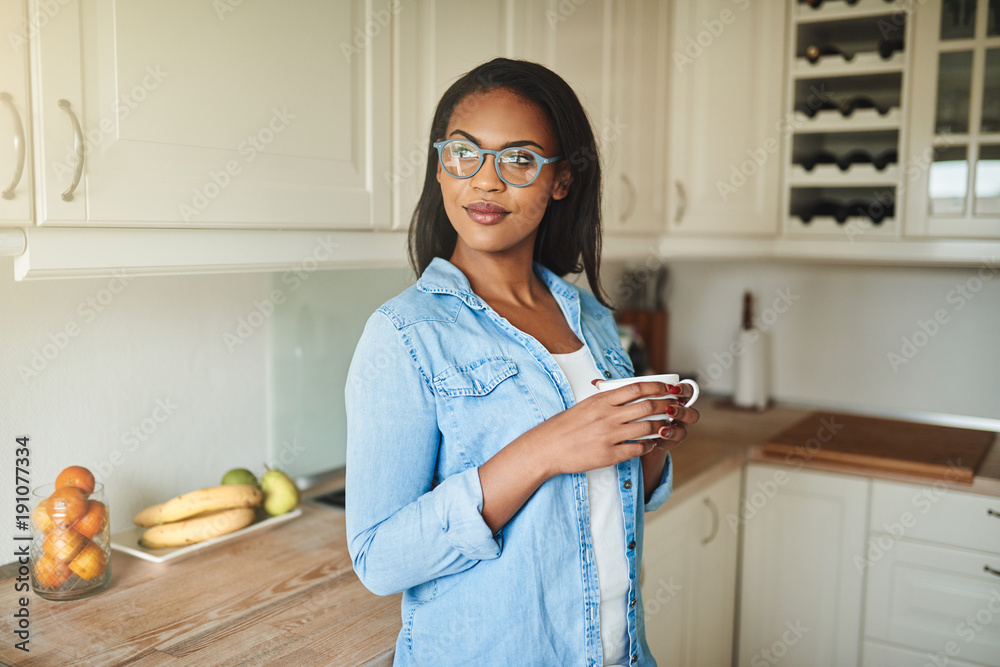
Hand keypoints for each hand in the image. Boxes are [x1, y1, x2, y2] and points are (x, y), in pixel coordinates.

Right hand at [527, 380, 681, 476]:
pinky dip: (648, 445)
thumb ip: (606, 399)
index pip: (637, 388)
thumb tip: (627, 393)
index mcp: (602, 400)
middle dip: (665, 406)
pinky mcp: (609, 455)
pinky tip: (650, 443)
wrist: (547, 447)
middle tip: (674, 407)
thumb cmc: (565, 426)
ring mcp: (609, 436)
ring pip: (647, 428)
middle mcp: (608, 416)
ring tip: (665, 426)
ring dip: (660, 426)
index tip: (668, 389)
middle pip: (647, 406)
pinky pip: (638, 448)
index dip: (657, 387)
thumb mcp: (585, 405)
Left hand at [644, 381, 699, 456]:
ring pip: (682, 432)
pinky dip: (662, 442)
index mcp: (678, 400)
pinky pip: (671, 444)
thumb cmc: (642, 411)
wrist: (639, 433)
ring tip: (661, 430)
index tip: (673, 389)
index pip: (688, 392)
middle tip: (668, 410)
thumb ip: (645, 393)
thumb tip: (633, 382)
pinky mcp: (670, 443)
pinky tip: (654, 441)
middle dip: (681, 412)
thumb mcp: (644, 399)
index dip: (684, 390)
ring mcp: (678, 430)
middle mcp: (682, 416)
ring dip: (673, 430)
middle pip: (692, 414)